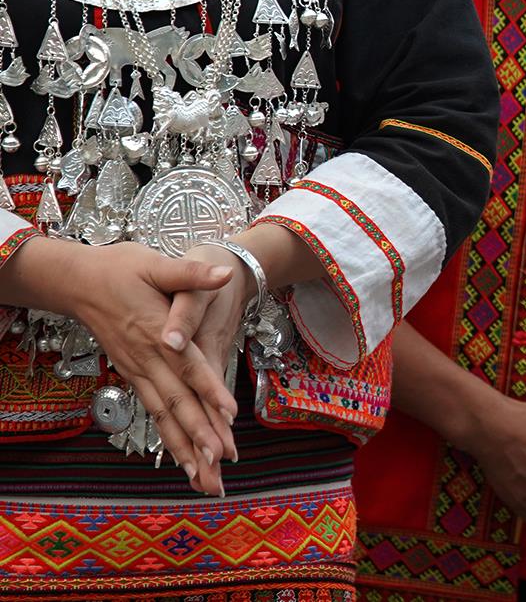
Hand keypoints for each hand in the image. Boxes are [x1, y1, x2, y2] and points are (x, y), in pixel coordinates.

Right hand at [60, 241, 240, 494]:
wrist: (79, 281)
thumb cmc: (121, 269)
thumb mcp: (156, 264)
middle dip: (199, 434)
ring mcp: (137, 370)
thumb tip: (223, 273)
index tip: (229, 413)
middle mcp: (145, 359)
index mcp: (155, 333)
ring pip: (163, 415)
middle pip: (176, 402)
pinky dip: (169, 437)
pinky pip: (154, 412)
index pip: (187, 365)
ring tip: (204, 478)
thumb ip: (190, 273)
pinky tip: (183, 458)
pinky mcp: (133, 375)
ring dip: (184, 447)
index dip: (208, 388)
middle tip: (221, 462)